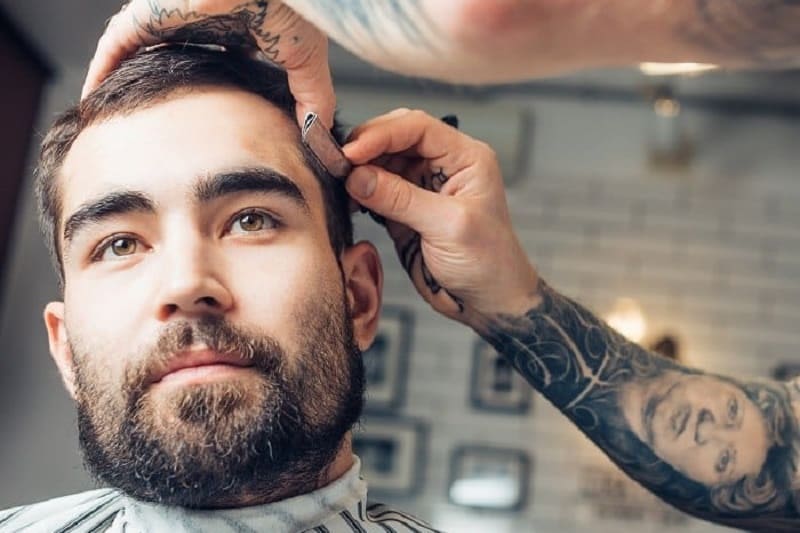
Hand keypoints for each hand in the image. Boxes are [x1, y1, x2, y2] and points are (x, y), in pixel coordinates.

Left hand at [82, 0, 334, 126]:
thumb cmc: (290, 8)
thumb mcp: (304, 63)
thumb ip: (312, 100)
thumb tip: (316, 136)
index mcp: (229, 31)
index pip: (210, 64)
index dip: (205, 94)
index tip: (201, 127)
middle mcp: (194, 24)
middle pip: (170, 61)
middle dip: (161, 92)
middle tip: (150, 129)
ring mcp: (167, 19)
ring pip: (137, 56)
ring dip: (126, 85)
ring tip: (115, 119)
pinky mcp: (146, 16)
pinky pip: (113, 49)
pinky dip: (101, 73)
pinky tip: (94, 100)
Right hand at [343, 109, 539, 325]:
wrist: (488, 302)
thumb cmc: (487, 264)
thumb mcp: (448, 227)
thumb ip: (402, 199)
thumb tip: (357, 176)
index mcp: (465, 157)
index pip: (417, 128)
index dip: (381, 133)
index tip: (351, 152)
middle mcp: (443, 165)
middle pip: (396, 137)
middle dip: (365, 146)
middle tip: (337, 163)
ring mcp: (422, 187)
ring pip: (382, 161)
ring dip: (358, 168)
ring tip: (335, 179)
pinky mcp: (405, 209)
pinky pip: (376, 189)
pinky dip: (358, 191)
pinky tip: (345, 197)